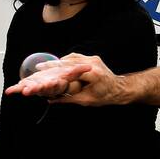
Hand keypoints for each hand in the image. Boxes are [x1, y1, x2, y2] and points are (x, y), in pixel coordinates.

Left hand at [5, 54, 92, 98]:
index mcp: (56, 83)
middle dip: (34, 89)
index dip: (51, 85)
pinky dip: (15, 89)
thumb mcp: (72, 73)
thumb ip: (79, 70)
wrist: (55, 80)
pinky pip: (21, 87)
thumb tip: (90, 67)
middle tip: (28, 91)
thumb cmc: (64, 77)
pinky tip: (9, 91)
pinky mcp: (28, 85)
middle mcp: (46, 87)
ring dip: (23, 90)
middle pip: (40, 88)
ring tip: (16, 91)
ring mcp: (36, 86)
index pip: (54, 85)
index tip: (50, 84)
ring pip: (30, 88)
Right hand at [7, 53, 125, 105]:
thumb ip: (68, 99)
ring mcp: (93, 59)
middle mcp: (93, 63)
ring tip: (45, 65)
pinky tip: (57, 64)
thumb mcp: (85, 101)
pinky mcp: (93, 58)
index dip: (54, 70)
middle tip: (39, 67)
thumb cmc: (105, 97)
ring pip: (71, 58)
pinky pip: (76, 57)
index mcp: (92, 73)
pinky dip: (66, 61)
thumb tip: (51, 100)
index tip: (42, 70)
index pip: (69, 70)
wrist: (120, 89)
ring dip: (58, 62)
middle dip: (53, 64)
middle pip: (68, 62)